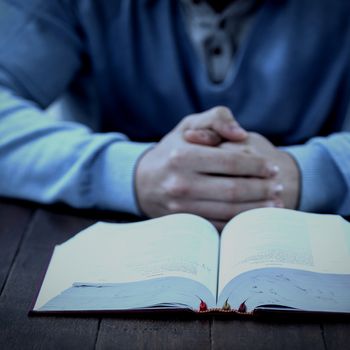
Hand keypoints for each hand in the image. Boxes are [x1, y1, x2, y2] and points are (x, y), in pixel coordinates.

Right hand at [135, 107, 281, 229]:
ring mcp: (181, 207)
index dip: (257, 166)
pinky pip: (218, 224)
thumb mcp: (188, 125)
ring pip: (229, 211)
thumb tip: (241, 134)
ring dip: (257, 208)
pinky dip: (240, 222)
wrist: (142, 180)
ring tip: (275, 203)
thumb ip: (216, 119)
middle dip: (262, 189)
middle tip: (279, 187)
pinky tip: (255, 216)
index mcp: (182, 156)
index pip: (230, 163)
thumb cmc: (171, 150)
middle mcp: (180, 183)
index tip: (272, 168)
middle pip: (233, 190)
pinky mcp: (184, 221)